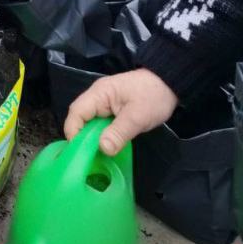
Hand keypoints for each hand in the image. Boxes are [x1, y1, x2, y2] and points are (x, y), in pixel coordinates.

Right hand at [64, 68, 178, 154]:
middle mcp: (97, 97)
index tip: (79, 153)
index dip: (74, 132)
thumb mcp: (138, 117)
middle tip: (87, 159)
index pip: (77, 112)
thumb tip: (102, 149)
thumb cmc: (153, 97)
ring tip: (95, 157)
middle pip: (80, 118)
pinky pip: (100, 124)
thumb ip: (119, 133)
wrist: (169, 85)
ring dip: (92, 138)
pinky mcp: (112, 110)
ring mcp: (104, 103)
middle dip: (81, 138)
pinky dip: (101, 136)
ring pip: (90, 122)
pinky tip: (106, 148)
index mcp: (99, 93)